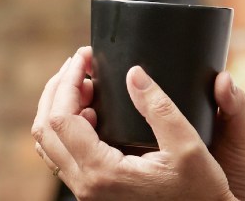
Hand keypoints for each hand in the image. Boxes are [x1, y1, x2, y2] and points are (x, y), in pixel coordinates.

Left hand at [31, 47, 244, 200]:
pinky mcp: (93, 191)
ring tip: (86, 85)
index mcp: (102, 173)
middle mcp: (85, 185)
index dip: (68, 81)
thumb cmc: (200, 190)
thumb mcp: (188, 146)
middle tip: (80, 65)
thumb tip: (133, 73)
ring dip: (59, 108)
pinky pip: (62, 156)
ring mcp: (86, 191)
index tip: (84, 57)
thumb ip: (159, 108)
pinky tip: (93, 113)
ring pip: (48, 144)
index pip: (61, 118)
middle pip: (45, 129)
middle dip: (58, 89)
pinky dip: (67, 128)